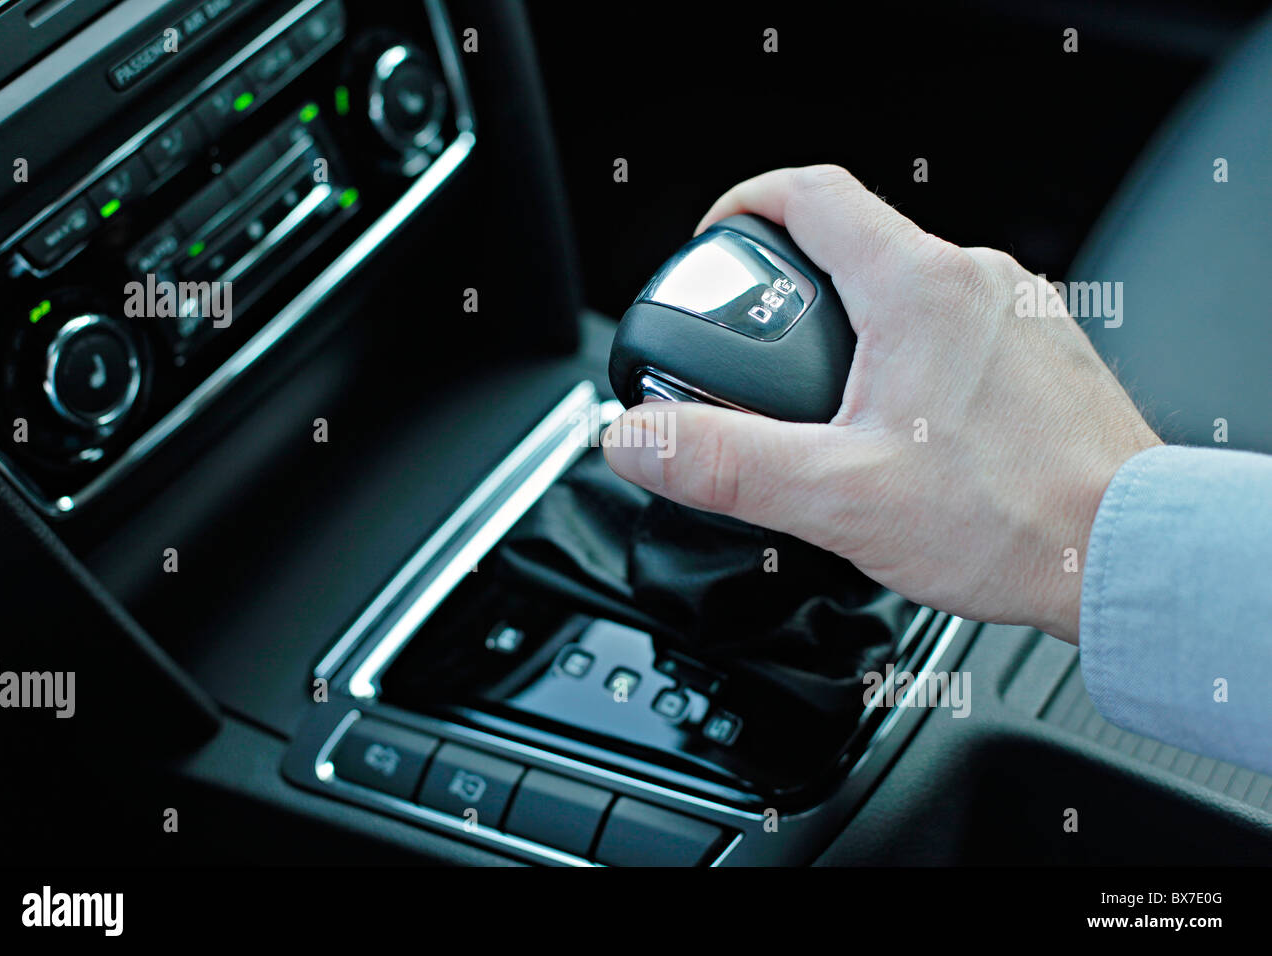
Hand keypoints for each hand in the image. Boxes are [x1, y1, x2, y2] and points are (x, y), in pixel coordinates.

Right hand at [602, 165, 1160, 641]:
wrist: (1127, 555)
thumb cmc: (1012, 519)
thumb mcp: (837, 496)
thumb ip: (723, 464)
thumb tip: (637, 439)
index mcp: (918, 287)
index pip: (811, 193)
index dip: (745, 204)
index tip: (715, 239)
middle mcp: (977, 280)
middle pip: (854, 240)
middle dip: (790, 283)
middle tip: (755, 344)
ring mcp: (1018, 312)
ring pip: (907, 286)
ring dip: (853, 324)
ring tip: (827, 402)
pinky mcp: (1042, 352)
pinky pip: (956, 325)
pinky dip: (911, 354)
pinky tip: (906, 426)